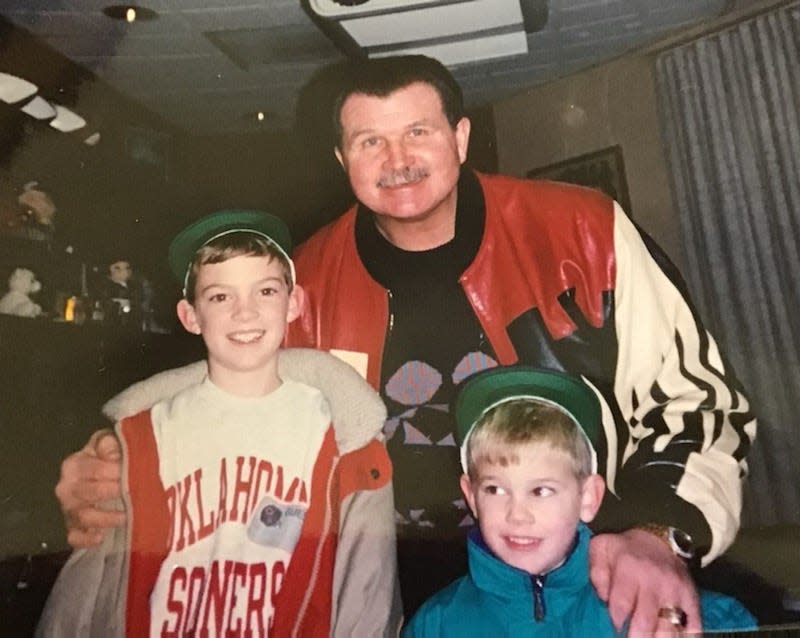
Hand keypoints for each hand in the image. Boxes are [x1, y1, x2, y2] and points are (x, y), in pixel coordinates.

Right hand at [55, 428, 125, 547]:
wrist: (98, 473)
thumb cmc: (106, 456)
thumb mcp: (108, 443)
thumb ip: (111, 445)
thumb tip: (116, 456)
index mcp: (74, 464)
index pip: (96, 469)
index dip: (117, 472)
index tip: (137, 474)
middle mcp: (67, 487)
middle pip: (91, 493)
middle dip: (115, 493)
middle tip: (136, 494)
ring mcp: (68, 509)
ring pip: (84, 517)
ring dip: (107, 518)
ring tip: (128, 516)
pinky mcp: (72, 526)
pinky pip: (74, 537)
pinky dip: (86, 539)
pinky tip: (101, 537)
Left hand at [589, 529, 701, 635]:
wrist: (658, 541)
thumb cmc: (623, 551)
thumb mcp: (601, 549)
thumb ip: (596, 573)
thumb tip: (601, 598)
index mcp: (629, 568)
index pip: (621, 605)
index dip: (615, 622)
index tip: (612, 628)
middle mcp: (655, 581)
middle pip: (645, 622)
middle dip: (634, 636)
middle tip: (628, 637)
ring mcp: (676, 592)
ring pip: (669, 629)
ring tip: (646, 637)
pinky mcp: (692, 600)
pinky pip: (692, 629)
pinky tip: (666, 636)